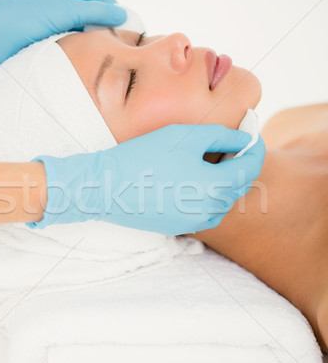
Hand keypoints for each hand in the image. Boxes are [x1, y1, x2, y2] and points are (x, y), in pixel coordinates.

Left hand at [0, 0, 125, 64]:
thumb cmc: (24, 15)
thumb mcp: (66, 9)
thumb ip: (96, 12)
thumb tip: (122, 14)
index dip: (113, 6)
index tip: (126, 24)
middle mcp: (57, 1)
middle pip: (89, 12)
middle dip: (103, 26)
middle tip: (117, 43)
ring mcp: (49, 21)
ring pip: (78, 30)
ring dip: (89, 40)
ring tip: (101, 54)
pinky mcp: (42, 39)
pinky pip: (66, 43)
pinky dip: (75, 50)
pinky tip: (83, 60)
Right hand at [26, 124, 265, 235]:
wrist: (107, 186)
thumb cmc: (144, 156)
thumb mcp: (186, 136)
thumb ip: (222, 135)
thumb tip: (245, 139)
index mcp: (215, 188)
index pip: (250, 168)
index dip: (255, 148)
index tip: (252, 135)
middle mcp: (209, 211)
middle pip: (239, 186)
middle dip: (239, 164)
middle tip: (230, 142)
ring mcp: (194, 223)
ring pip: (222, 200)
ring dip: (224, 181)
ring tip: (210, 160)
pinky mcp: (179, 227)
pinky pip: (205, 211)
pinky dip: (207, 195)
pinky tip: (192, 179)